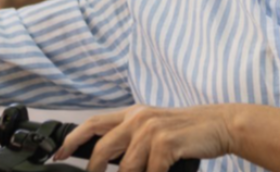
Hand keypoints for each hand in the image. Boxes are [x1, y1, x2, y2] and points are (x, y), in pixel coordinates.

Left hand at [53, 104, 236, 171]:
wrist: (221, 124)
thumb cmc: (189, 131)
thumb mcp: (156, 128)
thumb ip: (133, 138)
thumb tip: (110, 160)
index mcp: (134, 113)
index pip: (93, 123)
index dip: (72, 140)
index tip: (57, 155)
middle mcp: (139, 118)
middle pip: (102, 149)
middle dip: (94, 169)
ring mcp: (151, 129)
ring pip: (127, 167)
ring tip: (152, 169)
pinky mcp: (165, 142)